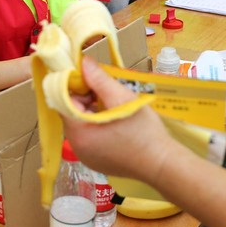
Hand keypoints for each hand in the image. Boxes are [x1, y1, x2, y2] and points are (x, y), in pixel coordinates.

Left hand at [62, 58, 174, 182]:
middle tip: (105, 91)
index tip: (90, 79)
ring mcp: (87, 157)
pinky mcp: (97, 161)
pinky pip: (89, 138)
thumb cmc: (143, 132)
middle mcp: (77, 148)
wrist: (162, 164)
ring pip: (81, 125)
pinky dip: (97, 125)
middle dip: (85, 99)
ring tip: (113, 104)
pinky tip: (115, 120)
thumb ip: (100, 80)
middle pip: (71, 115)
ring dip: (92, 111)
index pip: (62, 104)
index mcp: (79, 134)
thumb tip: (83, 62)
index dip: (73, 87)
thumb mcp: (122, 99)